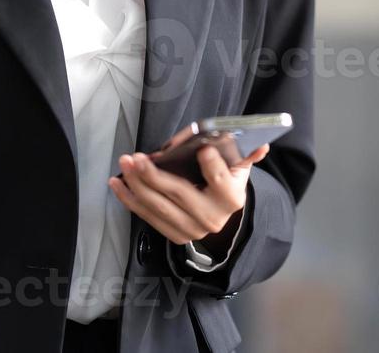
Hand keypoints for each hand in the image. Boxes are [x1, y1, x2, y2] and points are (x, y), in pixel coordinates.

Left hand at [107, 129, 269, 246]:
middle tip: (136, 157)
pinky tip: (118, 184)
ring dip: (136, 185)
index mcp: (231, 198)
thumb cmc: (226, 181)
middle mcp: (212, 218)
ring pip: (159, 207)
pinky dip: (130, 200)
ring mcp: (192, 230)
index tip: (202, 149)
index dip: (212, 166)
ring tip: (124, 164)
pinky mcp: (175, 235)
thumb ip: (245, 154)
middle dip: (154, 175)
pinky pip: (147, 217)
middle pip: (180, 194)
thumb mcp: (237, 167)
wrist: (221, 214)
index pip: (221, 181)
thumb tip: (260, 144)